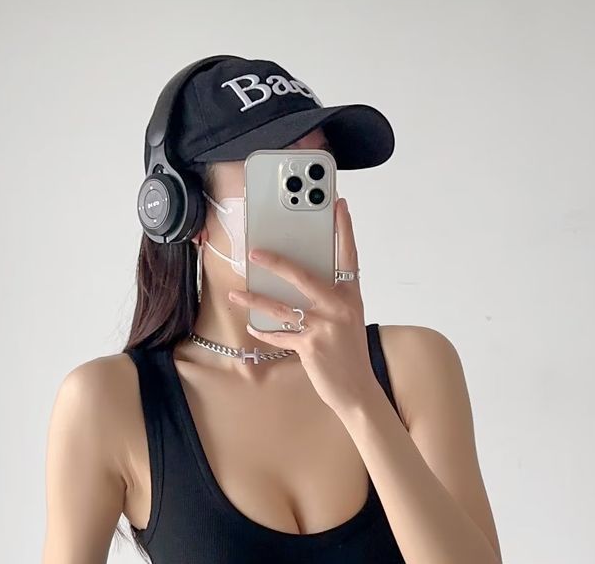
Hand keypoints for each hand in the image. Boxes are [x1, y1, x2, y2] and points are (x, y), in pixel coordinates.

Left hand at [227, 198, 379, 414]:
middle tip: (256, 251)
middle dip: (277, 262)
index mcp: (350, 296)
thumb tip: (296, 281)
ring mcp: (325, 326)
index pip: (349, 255)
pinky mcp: (310, 345)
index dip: (344, 229)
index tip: (339, 204)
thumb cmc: (349, 352)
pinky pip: (279, 334)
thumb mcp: (347, 320)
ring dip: (255, 299)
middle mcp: (339, 307)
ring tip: (236, 294)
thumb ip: (328, 299)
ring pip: (281, 306)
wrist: (358, 390)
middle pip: (304, 276)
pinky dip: (263, 331)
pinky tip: (252, 326)